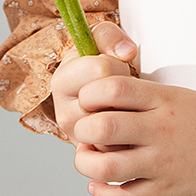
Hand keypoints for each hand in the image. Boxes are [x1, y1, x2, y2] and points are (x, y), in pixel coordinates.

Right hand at [50, 21, 137, 148]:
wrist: (113, 107)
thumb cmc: (106, 73)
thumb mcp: (101, 45)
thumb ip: (108, 35)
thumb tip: (126, 51)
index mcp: (62, 82)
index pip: (99, 69)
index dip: (117, 65)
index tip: (117, 67)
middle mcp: (65, 115)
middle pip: (109, 98)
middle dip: (126, 91)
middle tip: (123, 91)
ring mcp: (81, 141)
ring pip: (117, 127)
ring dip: (130, 115)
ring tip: (126, 108)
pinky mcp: (97, 159)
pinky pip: (123, 148)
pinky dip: (133, 137)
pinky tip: (130, 127)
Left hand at [73, 77, 195, 195]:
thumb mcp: (185, 96)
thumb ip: (148, 98)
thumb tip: (110, 98)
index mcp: (164, 100)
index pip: (109, 87)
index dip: (88, 93)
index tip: (89, 101)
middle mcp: (160, 130)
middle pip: (99, 127)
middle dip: (81, 131)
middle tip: (86, 133)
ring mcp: (164, 163)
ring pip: (105, 167)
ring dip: (86, 164)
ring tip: (89, 159)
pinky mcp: (169, 190)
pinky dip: (103, 195)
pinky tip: (100, 186)